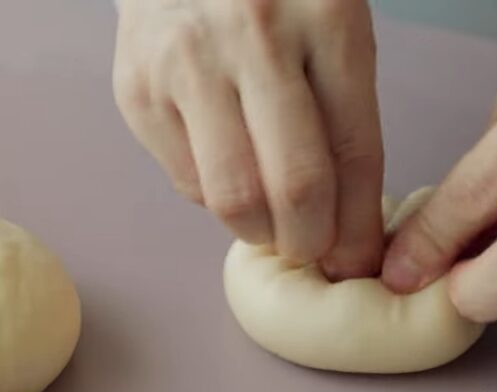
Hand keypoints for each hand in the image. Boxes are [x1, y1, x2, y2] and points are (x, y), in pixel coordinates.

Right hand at [113, 0, 384, 278]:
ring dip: (259, 230)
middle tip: (311, 248)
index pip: (354, 151)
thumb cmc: (273, 2)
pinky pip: (188, 183)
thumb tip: (348, 234)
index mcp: (325, 17)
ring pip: (232, 198)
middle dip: (310, 241)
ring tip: (270, 221)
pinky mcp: (138, 91)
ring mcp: (187, 63)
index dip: (358, 225)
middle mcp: (254, 36)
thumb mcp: (330, 32)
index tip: (358, 261)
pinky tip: (228, 170)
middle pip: (294, 185)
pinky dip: (214, 198)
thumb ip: (344, 119)